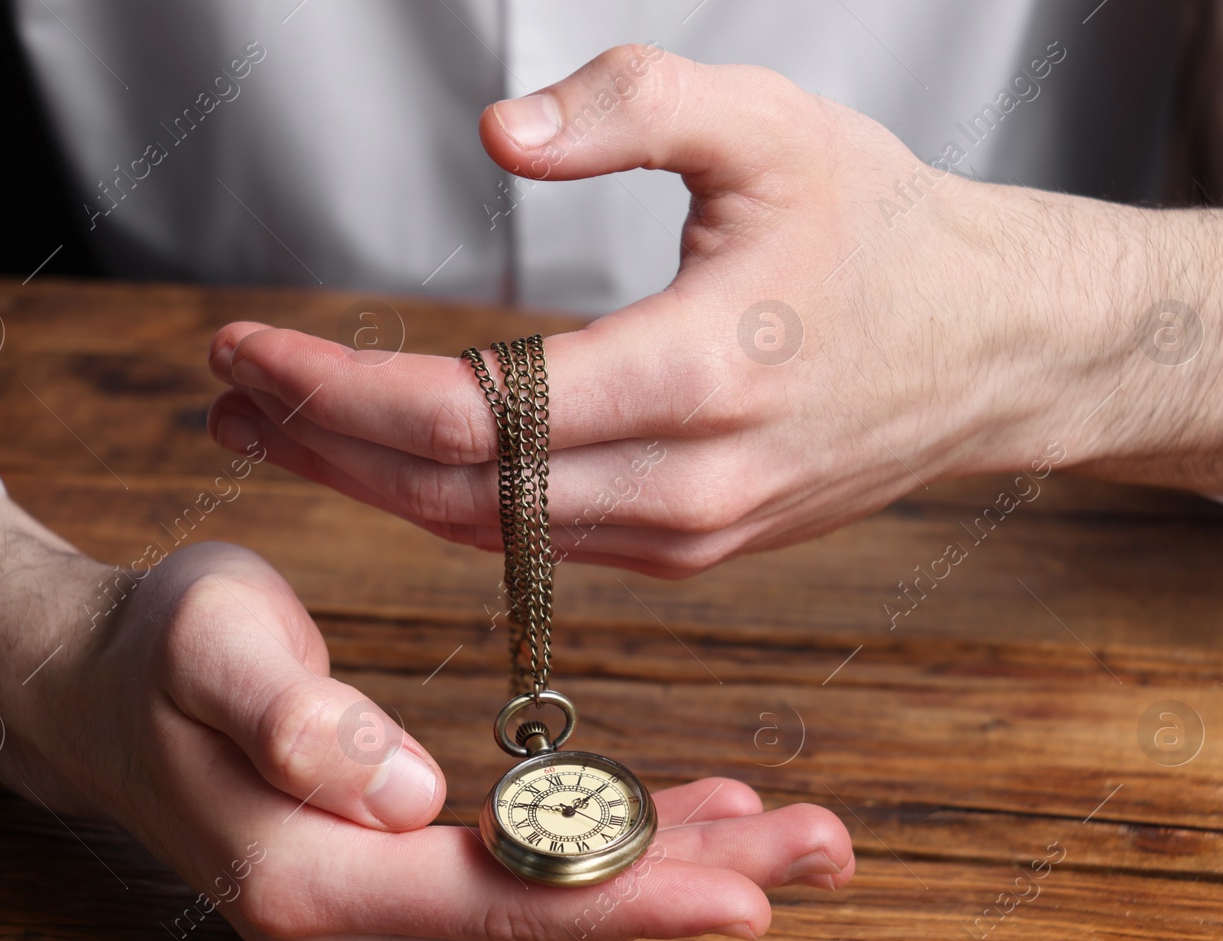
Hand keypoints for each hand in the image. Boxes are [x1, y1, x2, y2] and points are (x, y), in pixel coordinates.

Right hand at [26, 540, 854, 940]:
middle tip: (823, 847)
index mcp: (309, 880)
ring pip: (550, 916)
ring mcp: (366, 935)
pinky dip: (612, 860)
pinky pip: (522, 893)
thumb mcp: (210, 641)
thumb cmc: (162, 649)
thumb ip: (291, 715)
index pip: (502, 902)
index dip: (629, 895)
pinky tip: (692, 821)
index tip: (751, 889)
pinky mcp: (388, 906)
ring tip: (789, 833)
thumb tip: (396, 793)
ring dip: (671, 873)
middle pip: (550, 924)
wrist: (97, 692)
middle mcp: (344, 939)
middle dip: (693, 886)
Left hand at [206, 45, 1222, 576]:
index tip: (243, 347)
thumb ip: (631, 107)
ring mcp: (692, 537)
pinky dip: (447, 506)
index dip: (336, 386)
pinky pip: (539, 545)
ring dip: (369, 484)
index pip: (469, 413)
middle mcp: (689, 486)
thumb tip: (494, 138)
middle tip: (226, 394)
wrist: (996, 349)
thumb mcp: (772, 124)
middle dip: (323, 445)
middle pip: (453, 496)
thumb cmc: (888, 231)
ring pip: (488, 538)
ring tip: (273, 427)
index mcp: (701, 377)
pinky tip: (390, 459)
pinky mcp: (693, 552)